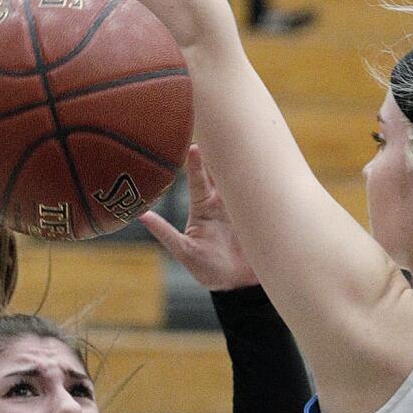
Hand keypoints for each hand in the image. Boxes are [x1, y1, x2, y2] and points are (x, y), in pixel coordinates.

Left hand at [140, 146, 257, 289]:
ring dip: (245, 161)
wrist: (238, 287)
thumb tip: (141, 216)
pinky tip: (270, 165)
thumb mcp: (185, 252)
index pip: (199, 180)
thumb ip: (165, 233)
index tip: (195, 145)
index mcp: (203, 208)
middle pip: (222, 171)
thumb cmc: (208, 270)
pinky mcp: (260, 215)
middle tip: (222, 126)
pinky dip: (266, 181)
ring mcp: (243, 206)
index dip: (197, 163)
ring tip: (247, 138)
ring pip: (243, 178)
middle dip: (222, 150)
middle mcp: (222, 202)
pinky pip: (263, 196)